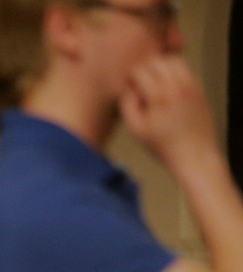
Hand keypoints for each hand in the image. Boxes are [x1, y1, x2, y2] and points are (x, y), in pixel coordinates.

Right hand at [121, 56, 217, 171]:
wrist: (194, 153)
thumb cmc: (162, 145)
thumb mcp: (136, 130)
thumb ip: (127, 104)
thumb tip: (129, 87)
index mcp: (159, 96)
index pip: (140, 71)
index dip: (130, 77)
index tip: (128, 87)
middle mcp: (177, 86)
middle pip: (157, 61)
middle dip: (145, 69)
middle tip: (140, 84)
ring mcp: (191, 85)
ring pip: (173, 61)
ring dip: (160, 68)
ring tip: (154, 83)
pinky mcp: (199, 88)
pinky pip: (185, 70)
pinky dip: (173, 73)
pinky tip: (168, 89)